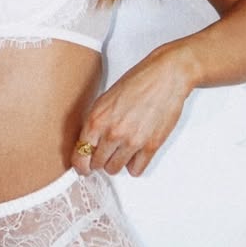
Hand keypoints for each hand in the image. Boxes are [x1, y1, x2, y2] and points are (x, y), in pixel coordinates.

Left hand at [72, 44, 196, 177]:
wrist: (166, 76)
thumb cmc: (138, 82)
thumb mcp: (105, 99)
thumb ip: (95, 122)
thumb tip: (89, 142)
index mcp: (96, 119)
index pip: (79, 156)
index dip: (81, 164)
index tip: (84, 167)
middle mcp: (111, 133)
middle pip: (97, 164)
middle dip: (100, 160)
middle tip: (106, 153)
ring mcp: (131, 141)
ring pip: (115, 169)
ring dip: (116, 162)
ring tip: (121, 151)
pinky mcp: (150, 146)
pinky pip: (136, 170)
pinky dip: (134, 164)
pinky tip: (135, 153)